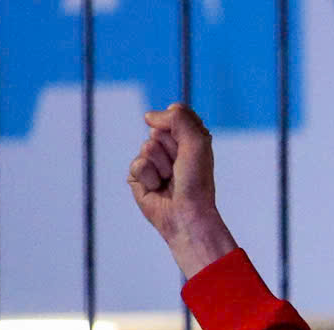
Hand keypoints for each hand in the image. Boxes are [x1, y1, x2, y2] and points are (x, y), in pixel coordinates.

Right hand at [127, 105, 236, 276]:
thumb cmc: (196, 181)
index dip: (181, 129)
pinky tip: (158, 188)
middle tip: (180, 167)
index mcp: (188, 138)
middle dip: (170, 147)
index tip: (191, 148)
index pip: (175, 113)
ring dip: (161, 164)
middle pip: (158, 128)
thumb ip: (178, 118)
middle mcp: (170, 148)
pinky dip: (149, 176)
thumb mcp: (196, 142)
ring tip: (170, 180)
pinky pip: (137, 164)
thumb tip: (147, 116)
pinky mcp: (138, 176)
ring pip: (147, 146)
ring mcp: (152, 161)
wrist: (186, 214)